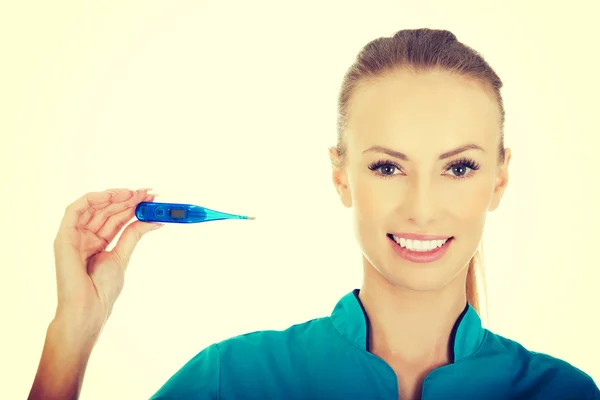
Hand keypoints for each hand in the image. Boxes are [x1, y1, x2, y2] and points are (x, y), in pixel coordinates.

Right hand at [52, 188, 161, 330]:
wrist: (89, 308)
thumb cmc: (102, 289)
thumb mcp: (123, 255)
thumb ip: (133, 234)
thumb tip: (153, 219)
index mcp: (98, 242)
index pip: (116, 217)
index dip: (133, 205)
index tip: (151, 198)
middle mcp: (85, 236)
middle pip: (107, 210)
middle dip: (128, 199)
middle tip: (147, 193)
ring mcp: (74, 236)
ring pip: (94, 207)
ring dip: (114, 197)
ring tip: (134, 194)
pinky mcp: (64, 237)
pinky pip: (74, 210)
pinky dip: (92, 199)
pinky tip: (111, 196)